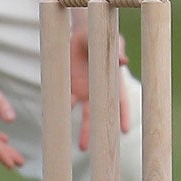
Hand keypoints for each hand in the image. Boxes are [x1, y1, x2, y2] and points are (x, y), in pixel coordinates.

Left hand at [70, 27, 133, 152]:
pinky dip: (61, 109)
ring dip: (83, 130)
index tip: (124, 131)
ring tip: (82, 148)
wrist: (80, 32)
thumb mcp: (110, 41)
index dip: (123, 116)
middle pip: (99, 116)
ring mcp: (83, 90)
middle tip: (94, 148)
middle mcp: (99, 91)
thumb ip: (116, 51)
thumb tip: (124, 61)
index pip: (121, 103)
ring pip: (84, 114)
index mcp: (113, 82)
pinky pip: (64, 99)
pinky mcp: (69, 85)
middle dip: (97, 132)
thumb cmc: (100, 35)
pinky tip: (56, 120)